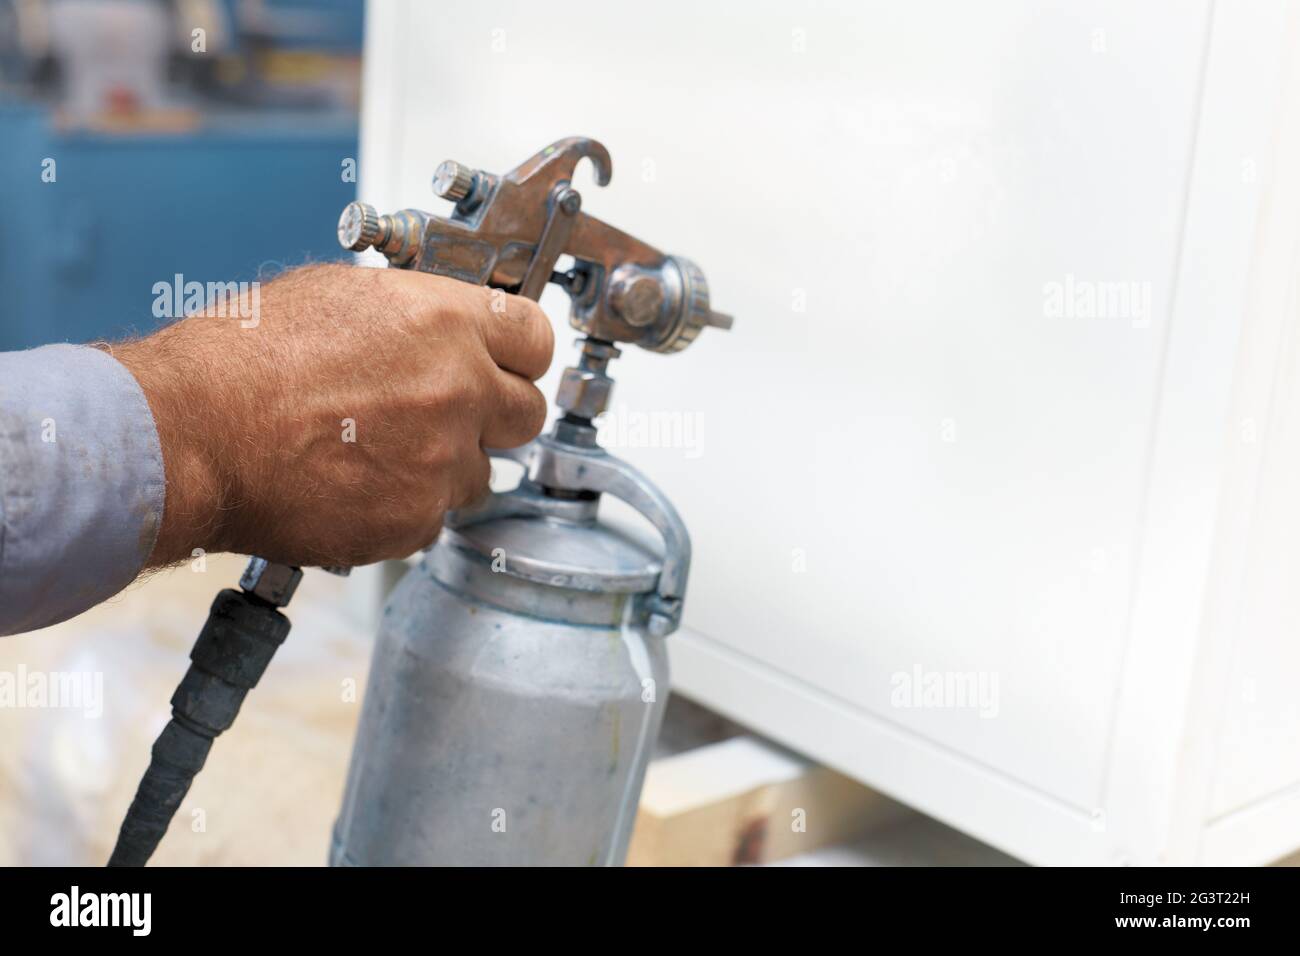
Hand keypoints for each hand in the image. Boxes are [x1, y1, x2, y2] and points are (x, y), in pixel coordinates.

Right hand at [115, 263, 553, 567]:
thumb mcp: (340, 294)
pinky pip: (435, 516)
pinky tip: (358, 484)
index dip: (521, 352)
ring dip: (446, 465)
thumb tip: (441, 323)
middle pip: (527, 412)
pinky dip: (406, 505)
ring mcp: (441, 462)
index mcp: (446, 322)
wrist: (192, 434)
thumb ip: (414, 312)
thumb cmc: (241, 359)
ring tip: (381, 452)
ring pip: (480, 472)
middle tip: (452, 412)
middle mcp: (458, 390)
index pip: (538, 337)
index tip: (510, 362)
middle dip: (495, 413)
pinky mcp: (414, 520)